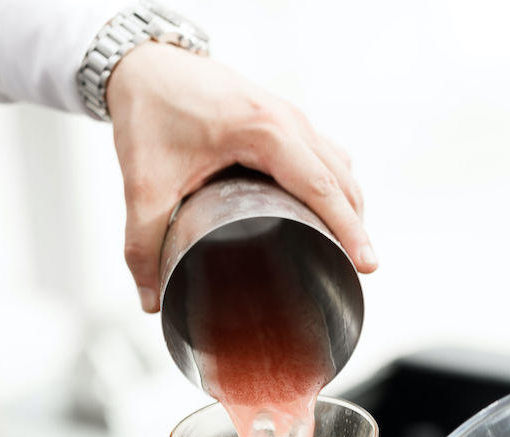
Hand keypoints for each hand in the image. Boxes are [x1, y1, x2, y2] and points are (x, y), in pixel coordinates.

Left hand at [107, 43, 377, 312]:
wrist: (144, 62)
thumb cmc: (149, 111)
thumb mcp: (142, 183)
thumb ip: (142, 244)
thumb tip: (151, 301)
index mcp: (263, 129)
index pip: (322, 185)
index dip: (348, 229)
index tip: (366, 264)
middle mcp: (287, 118)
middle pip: (340, 177)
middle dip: (355, 225)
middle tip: (360, 268)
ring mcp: (288, 116)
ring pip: (337, 164)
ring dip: (347, 204)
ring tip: (345, 247)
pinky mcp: (281, 119)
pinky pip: (324, 154)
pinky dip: (334, 185)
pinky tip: (325, 212)